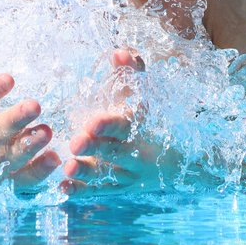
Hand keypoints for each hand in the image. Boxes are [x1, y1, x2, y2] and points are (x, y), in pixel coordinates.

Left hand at [62, 49, 172, 193]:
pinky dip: (83, 192)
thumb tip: (118, 52)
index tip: (92, 122)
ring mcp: (128, 173)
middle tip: (76, 143)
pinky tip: (64, 188)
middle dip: (96, 148)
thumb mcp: (143, 96)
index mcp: (139, 127)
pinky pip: (101, 193)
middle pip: (115, 151)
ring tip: (69, 166)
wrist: (181, 164)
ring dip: (87, 173)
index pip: (125, 125)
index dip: (109, 124)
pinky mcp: (120, 189)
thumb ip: (131, 73)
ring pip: (108, 176)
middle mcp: (136, 152)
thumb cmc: (150, 121)